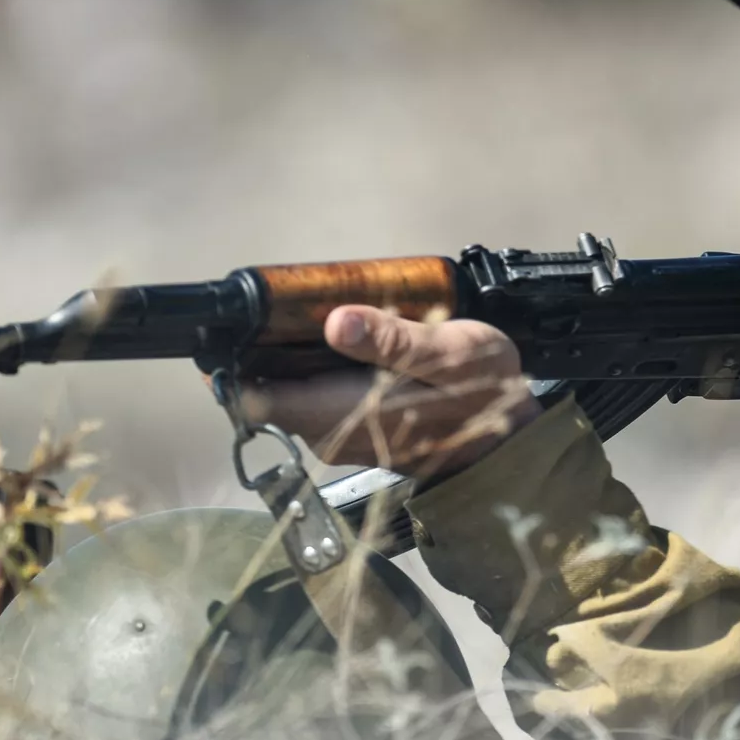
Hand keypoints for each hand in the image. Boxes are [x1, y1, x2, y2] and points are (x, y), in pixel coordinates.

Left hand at [226, 305, 540, 479]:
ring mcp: (334, 433)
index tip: (230, 320)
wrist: (509, 441)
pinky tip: (327, 337)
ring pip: (281, 390)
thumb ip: (391, 341)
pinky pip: (305, 393)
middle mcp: (325, 432)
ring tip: (298, 309)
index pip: (252, 394)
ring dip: (282, 352)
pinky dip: (305, 364)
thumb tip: (335, 324)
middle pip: (261, 388)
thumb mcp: (450, 355)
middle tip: (276, 298)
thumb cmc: (483, 394)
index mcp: (339, 413)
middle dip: (257, 344)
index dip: (234, 355)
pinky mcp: (347, 428)